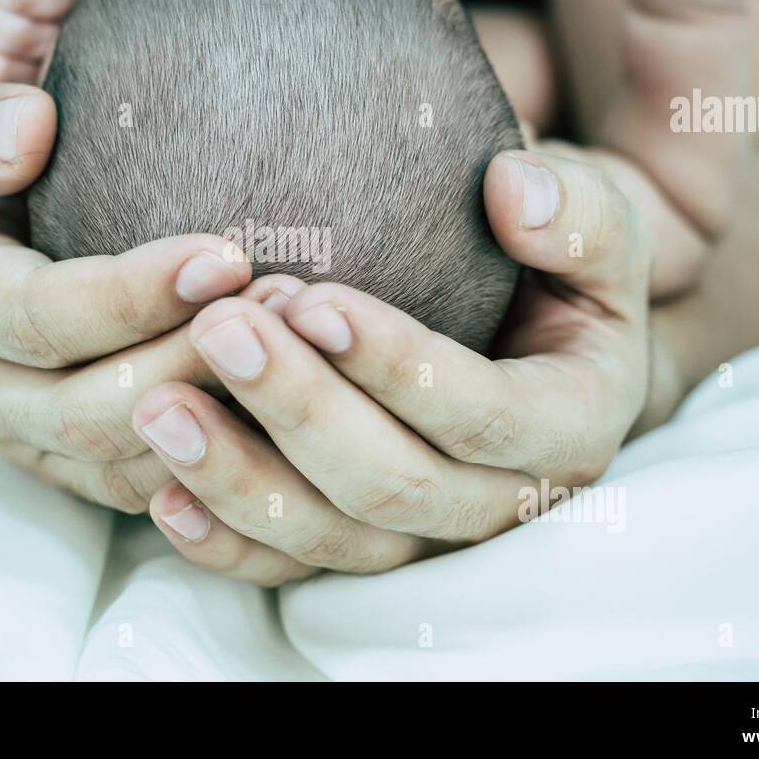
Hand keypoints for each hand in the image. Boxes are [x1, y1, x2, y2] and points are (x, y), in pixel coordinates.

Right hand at [0, 83, 266, 511]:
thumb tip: (29, 122)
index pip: (41, 317)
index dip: (131, 295)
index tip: (223, 256)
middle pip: (94, 408)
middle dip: (195, 360)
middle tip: (283, 304)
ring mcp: (38, 446)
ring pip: (136, 461)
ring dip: (224, 412)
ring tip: (305, 347)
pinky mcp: (86, 474)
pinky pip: (161, 488)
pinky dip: (226, 458)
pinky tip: (292, 406)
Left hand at [131, 150, 653, 583]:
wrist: (535, 339)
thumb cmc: (557, 273)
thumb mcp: (599, 235)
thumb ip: (578, 214)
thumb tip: (514, 190)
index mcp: (570, 428)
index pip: (483, 413)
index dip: (397, 365)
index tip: (310, 300)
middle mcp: (499, 502)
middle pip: (394, 486)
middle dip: (300, 411)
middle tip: (218, 331)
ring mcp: (425, 540)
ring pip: (332, 540)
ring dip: (241, 480)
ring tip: (160, 409)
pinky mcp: (364, 550)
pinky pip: (290, 568)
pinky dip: (226, 543)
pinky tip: (162, 497)